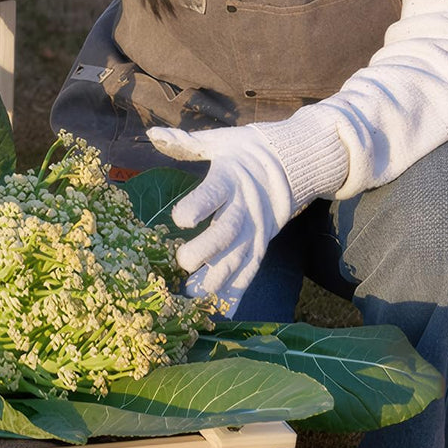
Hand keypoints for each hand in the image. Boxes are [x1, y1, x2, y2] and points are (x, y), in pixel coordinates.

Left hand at [146, 124, 298, 313]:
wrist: (295, 163)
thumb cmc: (245, 151)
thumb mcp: (219, 141)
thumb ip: (185, 143)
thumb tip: (153, 134)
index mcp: (231, 180)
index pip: (215, 194)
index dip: (199, 206)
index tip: (179, 219)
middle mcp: (246, 209)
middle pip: (228, 232)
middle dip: (206, 250)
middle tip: (181, 263)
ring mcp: (256, 231)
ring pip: (238, 259)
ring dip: (217, 278)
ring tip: (192, 296)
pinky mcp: (261, 246)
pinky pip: (248, 273)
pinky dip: (236, 294)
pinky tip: (220, 313)